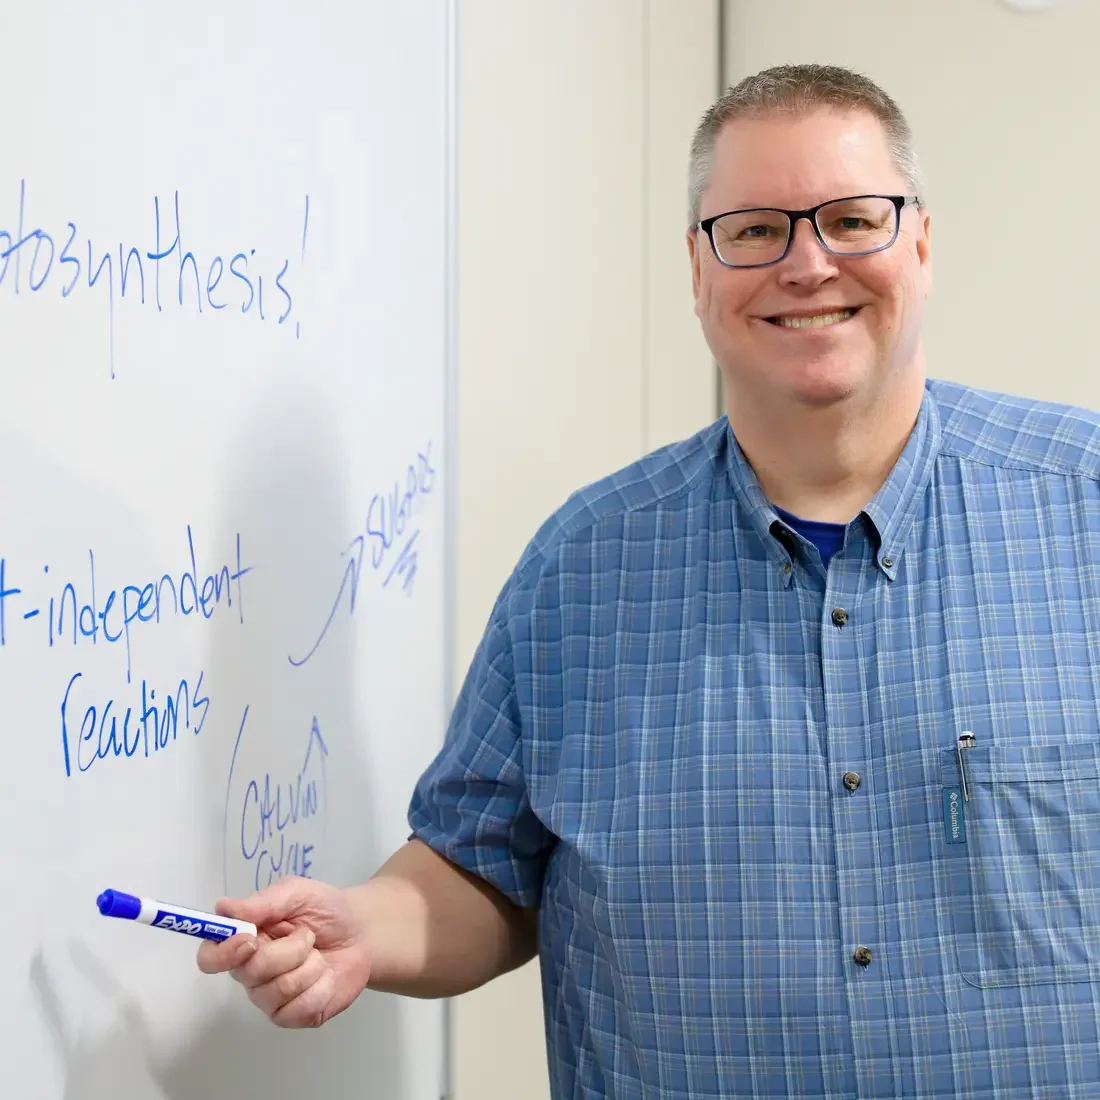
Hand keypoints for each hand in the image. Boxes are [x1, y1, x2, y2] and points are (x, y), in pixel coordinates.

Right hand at [196, 876, 370, 1027]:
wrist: (362, 934)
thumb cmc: (325, 910)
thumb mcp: (299, 893)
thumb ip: (264, 902)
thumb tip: (223, 908)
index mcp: (244, 941)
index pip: (210, 957)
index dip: (223, 953)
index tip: (250, 940)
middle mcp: (250, 974)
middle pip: (250, 973)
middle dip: (288, 951)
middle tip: (308, 936)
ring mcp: (270, 999)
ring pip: (278, 991)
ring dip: (309, 966)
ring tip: (319, 955)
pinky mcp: (293, 1016)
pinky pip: (299, 1010)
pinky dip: (321, 987)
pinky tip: (326, 976)